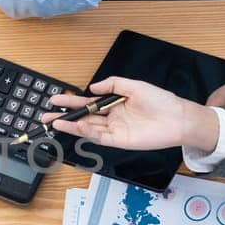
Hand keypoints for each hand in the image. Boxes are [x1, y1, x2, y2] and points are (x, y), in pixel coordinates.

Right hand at [41, 77, 217, 153]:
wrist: (178, 118)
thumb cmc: (161, 101)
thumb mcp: (134, 85)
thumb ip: (113, 84)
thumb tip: (93, 86)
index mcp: (114, 104)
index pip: (88, 103)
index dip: (72, 102)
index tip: (56, 100)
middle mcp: (112, 118)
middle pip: (83, 117)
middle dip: (64, 117)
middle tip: (46, 116)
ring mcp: (114, 130)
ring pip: (87, 127)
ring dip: (70, 125)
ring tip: (54, 122)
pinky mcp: (119, 140)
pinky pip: (98, 136)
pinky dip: (84, 132)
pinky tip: (73, 128)